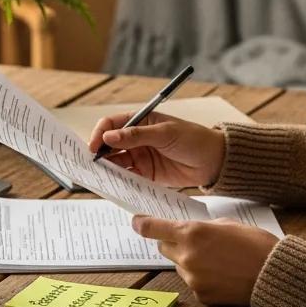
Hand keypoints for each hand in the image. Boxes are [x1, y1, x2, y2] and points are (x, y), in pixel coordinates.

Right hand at [88, 112, 225, 188]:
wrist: (214, 161)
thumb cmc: (193, 139)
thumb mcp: (165, 133)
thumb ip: (136, 136)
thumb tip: (109, 136)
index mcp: (141, 122)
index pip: (112, 124)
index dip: (100, 133)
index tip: (93, 146)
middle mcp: (137, 139)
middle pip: (110, 145)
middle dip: (99, 153)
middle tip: (91, 164)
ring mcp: (141, 156)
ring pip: (117, 162)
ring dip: (108, 168)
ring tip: (101, 176)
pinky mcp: (146, 174)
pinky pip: (128, 177)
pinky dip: (120, 180)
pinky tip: (115, 184)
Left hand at [133, 216, 277, 306]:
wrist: (274, 275)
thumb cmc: (256, 245)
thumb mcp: (227, 224)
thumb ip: (203, 227)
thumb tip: (189, 230)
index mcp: (192, 232)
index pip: (154, 228)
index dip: (142, 224)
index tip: (136, 222)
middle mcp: (187, 255)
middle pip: (164, 247)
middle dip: (174, 242)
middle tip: (195, 241)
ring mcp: (193, 278)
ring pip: (180, 266)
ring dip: (189, 261)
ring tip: (218, 261)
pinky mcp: (201, 296)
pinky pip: (193, 282)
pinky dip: (202, 278)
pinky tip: (222, 275)